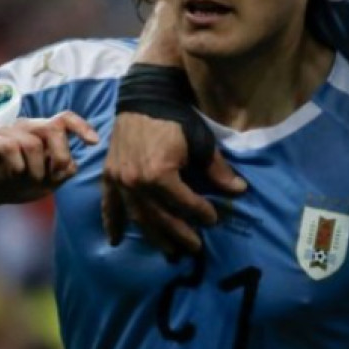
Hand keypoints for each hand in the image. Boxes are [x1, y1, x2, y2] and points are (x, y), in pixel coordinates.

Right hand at [0, 112, 99, 208]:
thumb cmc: (14, 184)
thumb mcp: (45, 183)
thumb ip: (61, 173)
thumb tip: (74, 164)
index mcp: (42, 133)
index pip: (65, 119)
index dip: (81, 127)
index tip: (94, 142)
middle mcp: (25, 127)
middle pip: (53, 127)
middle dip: (60, 154)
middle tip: (56, 174)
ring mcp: (7, 131)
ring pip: (33, 143)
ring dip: (35, 169)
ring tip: (27, 181)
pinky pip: (10, 148)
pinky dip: (17, 167)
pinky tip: (13, 175)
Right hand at [100, 112, 246, 259]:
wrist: (145, 97)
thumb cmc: (176, 118)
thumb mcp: (201, 142)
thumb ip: (217, 170)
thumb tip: (239, 190)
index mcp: (159, 175)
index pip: (184, 204)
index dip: (201, 213)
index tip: (213, 219)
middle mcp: (135, 183)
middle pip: (160, 217)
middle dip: (179, 234)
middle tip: (195, 248)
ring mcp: (119, 181)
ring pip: (138, 217)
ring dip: (153, 236)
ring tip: (168, 251)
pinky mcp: (109, 175)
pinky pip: (109, 205)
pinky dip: (112, 223)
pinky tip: (115, 240)